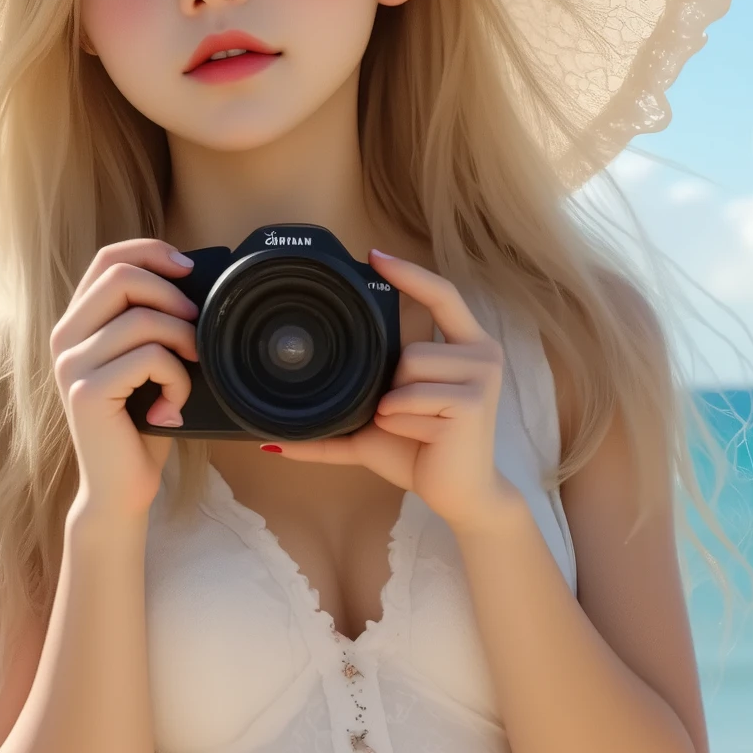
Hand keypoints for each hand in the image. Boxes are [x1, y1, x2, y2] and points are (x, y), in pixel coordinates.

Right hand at [50, 239, 197, 522]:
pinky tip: (173, 407)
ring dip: (184, 345)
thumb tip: (195, 283)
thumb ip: (152, 323)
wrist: (121, 488)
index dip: (152, 252)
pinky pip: (150, 358)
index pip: (108, 259)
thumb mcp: (147, 363)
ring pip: (143, 319)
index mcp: (77, 324)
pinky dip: (178, 379)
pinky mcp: (86, 391)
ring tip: (188, 379)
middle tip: (196, 334)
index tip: (189, 271)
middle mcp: (64, 338)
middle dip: (174, 297)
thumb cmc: (142, 425)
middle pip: (122, 278)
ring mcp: (71, 363)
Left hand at [271, 250, 523, 534]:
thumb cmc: (421, 454)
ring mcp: (481, 377)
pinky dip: (401, 423)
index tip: (373, 256)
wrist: (459, 495)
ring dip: (394, 408)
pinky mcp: (473, 403)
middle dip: (391, 387)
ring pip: (406, 369)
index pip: (441, 295)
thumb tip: (270, 440)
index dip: (408, 274)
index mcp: (465, 347)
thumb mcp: (376, 430)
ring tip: (415, 428)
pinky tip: (425, 438)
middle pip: (406, 348)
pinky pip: (407, 400)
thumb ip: (332, 424)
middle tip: (406, 418)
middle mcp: (481, 354)